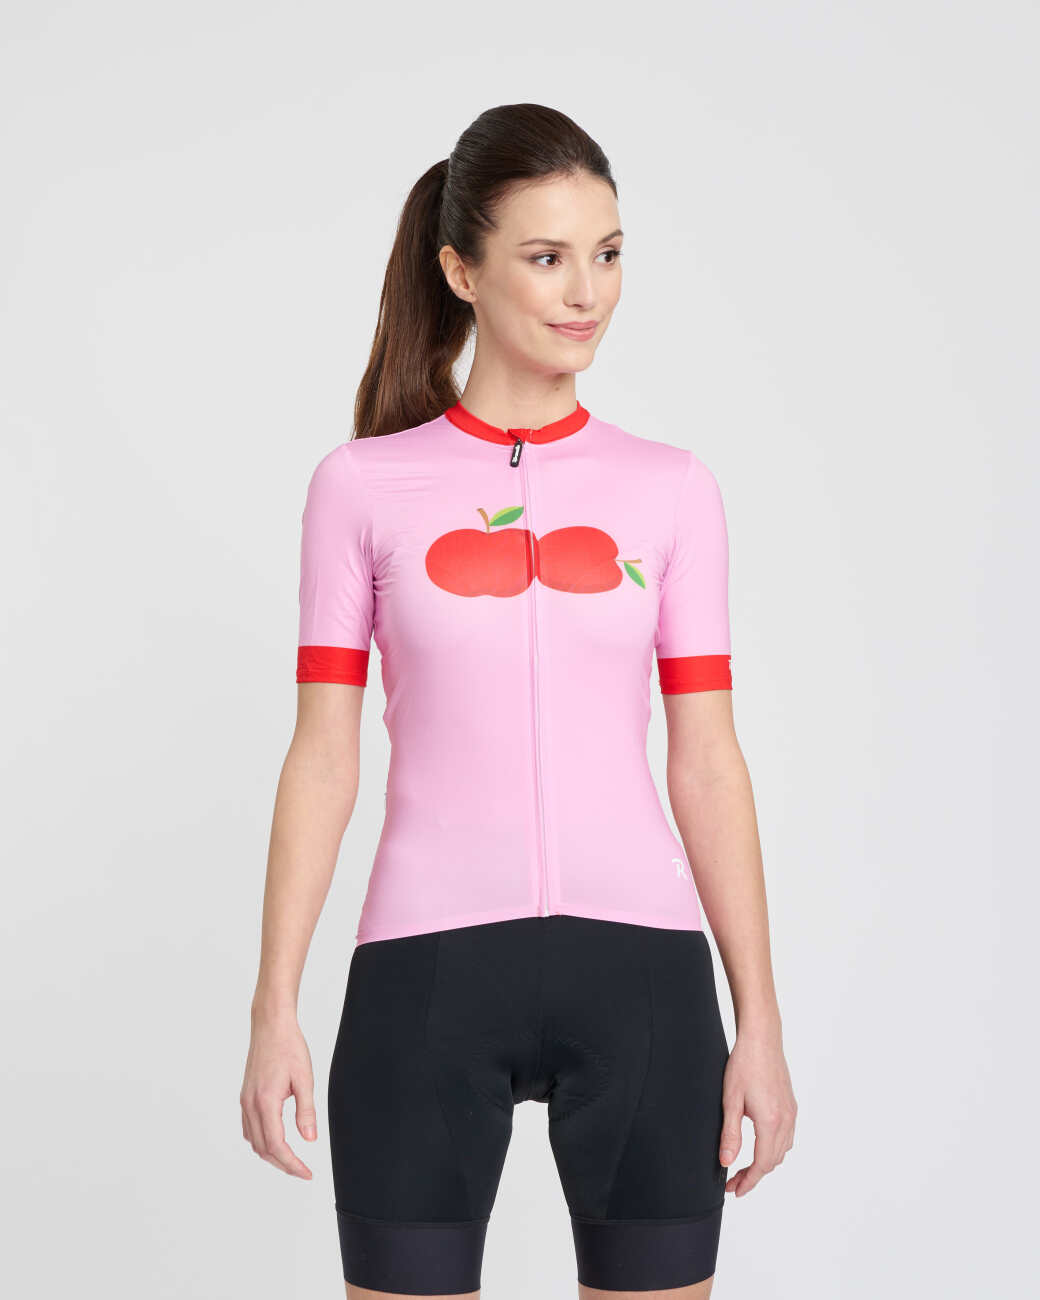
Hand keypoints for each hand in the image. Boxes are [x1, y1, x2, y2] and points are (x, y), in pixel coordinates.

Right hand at [240, 1008, 317, 1178]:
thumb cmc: (289, 1046)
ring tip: (291, 1160)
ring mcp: (245, 1100)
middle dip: (282, 1164)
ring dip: (271, 1155)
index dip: (292, 1164)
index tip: (307, 1173)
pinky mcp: (245, 1095)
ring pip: (253, 1141)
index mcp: (266, 1102)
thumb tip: (310, 1140)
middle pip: (263, 1149)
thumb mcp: (304, 1079)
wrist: (270, 1025)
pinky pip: (249, 1128)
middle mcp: (251, 1105)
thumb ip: (306, 1111)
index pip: (277, 1146)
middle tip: (302, 1171)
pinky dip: (261, 1141)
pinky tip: (274, 1139)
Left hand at [719, 1029, 796, 1196]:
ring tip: (745, 1166)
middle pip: (773, 1161)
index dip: (749, 1181)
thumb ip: (729, 1134)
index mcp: (771, 1122)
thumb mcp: (730, 1100)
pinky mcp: (790, 1104)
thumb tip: (726, 1162)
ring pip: (782, 1150)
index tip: (734, 1191)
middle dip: (754, 1175)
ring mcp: (791, 1112)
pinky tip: (760, 1144)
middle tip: (733, 1181)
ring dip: (765, 1162)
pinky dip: (774, 1148)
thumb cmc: (744, 1065)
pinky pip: (786, 1136)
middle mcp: (786, 1120)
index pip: (762, 1164)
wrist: (762, 1038)